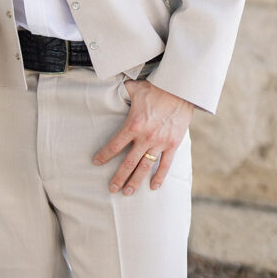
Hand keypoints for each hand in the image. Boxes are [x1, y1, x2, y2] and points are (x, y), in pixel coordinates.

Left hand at [93, 79, 192, 194]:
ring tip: (128, 192)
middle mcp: (145, 137)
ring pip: (145, 166)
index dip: (105, 155)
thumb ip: (122, 91)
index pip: (115, 145)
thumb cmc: (155, 88)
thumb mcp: (134, 88)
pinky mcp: (173, 144)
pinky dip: (160, 176)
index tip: (96, 163)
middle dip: (119, 177)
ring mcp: (160, 142)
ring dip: (136, 180)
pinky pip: (165, 164)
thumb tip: (112, 84)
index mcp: (133, 125)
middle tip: (112, 189)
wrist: (180, 90)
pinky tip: (153, 187)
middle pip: (129, 162)